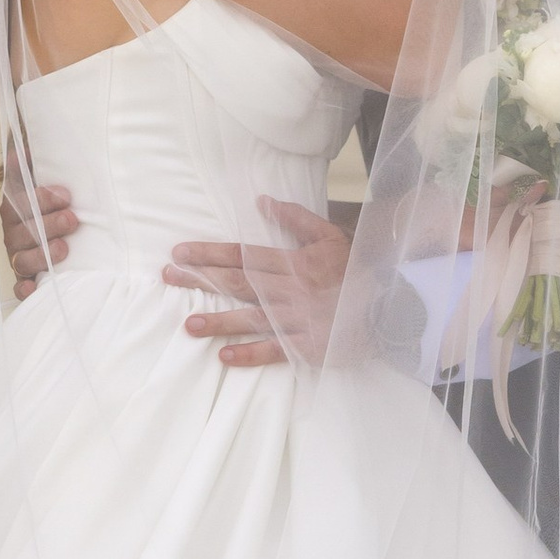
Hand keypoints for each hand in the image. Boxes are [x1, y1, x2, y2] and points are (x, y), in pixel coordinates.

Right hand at [2, 163, 77, 298]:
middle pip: (23, 231)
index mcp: (15, 205)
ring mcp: (18, 255)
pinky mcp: (25, 277)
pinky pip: (18, 287)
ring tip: (64, 249)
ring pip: (22, 259)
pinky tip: (34, 288)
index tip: (66, 195)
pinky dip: (24, 289)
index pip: (21, 200)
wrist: (55, 221)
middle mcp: (13, 231)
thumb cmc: (56, 199)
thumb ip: (38, 160)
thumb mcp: (47, 175)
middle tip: (72, 219)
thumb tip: (29, 145)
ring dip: (42, 254)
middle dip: (48, 225)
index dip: (41, 198)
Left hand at [162, 200, 353, 368]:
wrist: (391, 303)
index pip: (243, 256)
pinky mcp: (308, 346)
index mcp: (293, 262)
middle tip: (168, 277)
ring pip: (252, 318)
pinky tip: (224, 356)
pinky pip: (275, 350)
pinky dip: (250, 354)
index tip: (179, 253)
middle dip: (200, 280)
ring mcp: (299, 319)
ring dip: (219, 321)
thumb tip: (263, 202)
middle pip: (238, 283)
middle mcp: (290, 290)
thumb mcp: (329, 235)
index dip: (209, 253)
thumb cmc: (357, 268)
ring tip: (188, 325)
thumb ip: (296, 218)